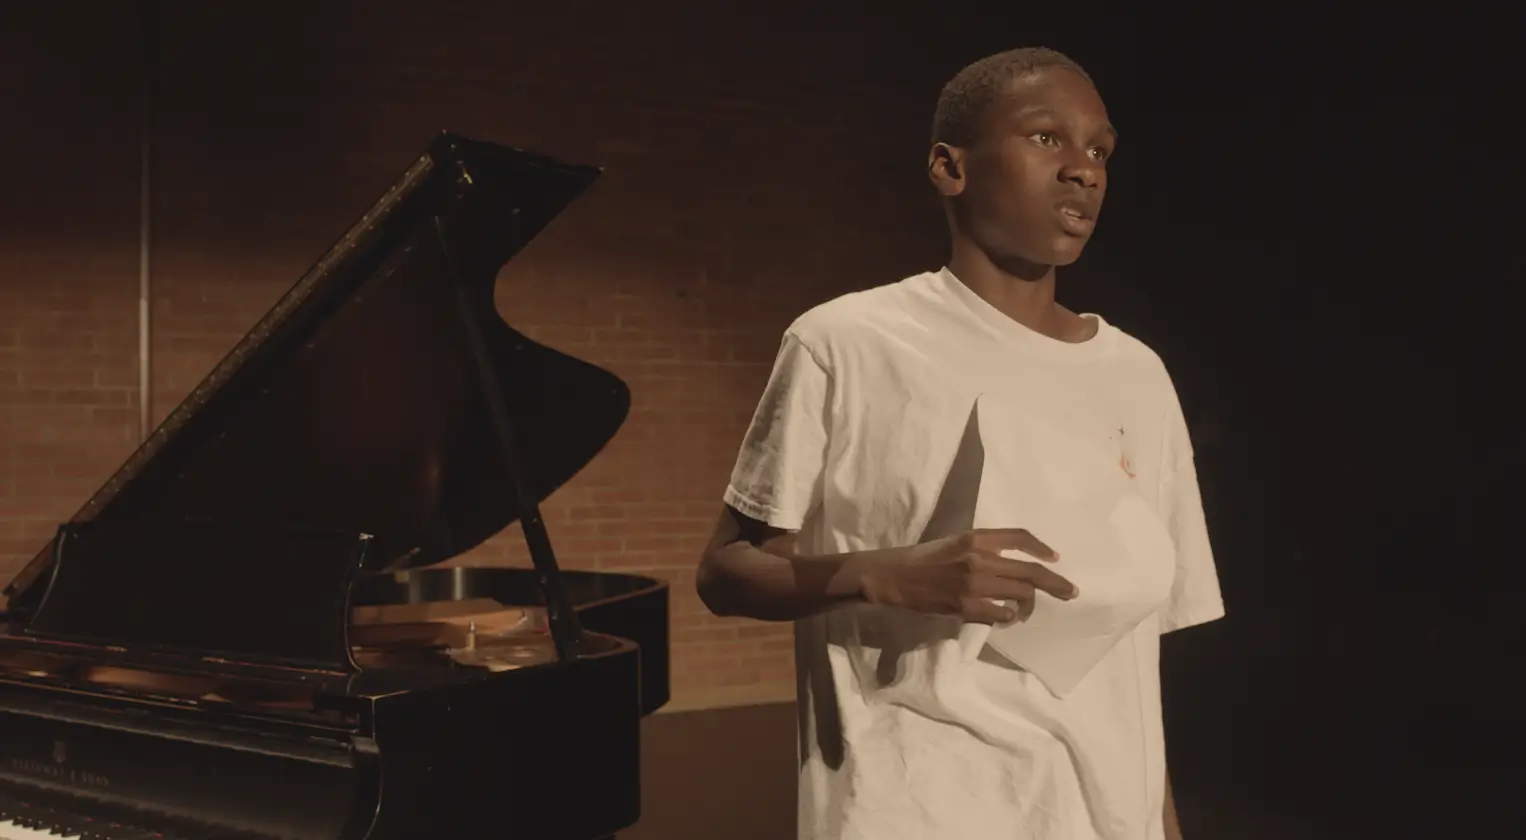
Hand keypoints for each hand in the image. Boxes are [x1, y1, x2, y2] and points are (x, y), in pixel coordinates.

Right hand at [859, 528, 1077, 622]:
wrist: (893, 576)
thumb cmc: (923, 558)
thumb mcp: (955, 542)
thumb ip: (983, 548)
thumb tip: (1012, 564)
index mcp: (976, 537)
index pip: (1019, 537)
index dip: (1042, 548)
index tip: (1055, 559)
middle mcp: (980, 557)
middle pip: (1031, 572)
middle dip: (1056, 584)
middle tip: (1070, 593)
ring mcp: (975, 583)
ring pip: (1020, 595)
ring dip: (1029, 605)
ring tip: (1026, 611)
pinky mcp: (966, 605)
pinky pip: (1001, 614)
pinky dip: (1008, 617)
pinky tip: (1005, 617)